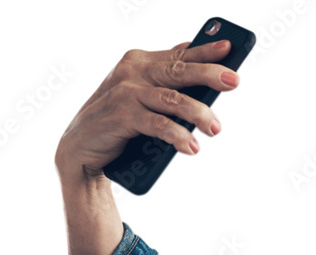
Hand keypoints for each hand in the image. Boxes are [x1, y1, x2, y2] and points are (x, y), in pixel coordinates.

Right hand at [54, 39, 239, 181]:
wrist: (81, 146)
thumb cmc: (119, 120)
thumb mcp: (142, 97)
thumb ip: (166, 85)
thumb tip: (205, 79)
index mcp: (140, 62)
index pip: (179, 55)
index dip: (205, 50)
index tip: (229, 48)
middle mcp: (132, 71)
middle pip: (179, 71)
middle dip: (209, 74)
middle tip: (234, 80)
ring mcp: (125, 92)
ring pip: (172, 99)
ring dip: (198, 114)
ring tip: (216, 129)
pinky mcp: (121, 116)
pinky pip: (157, 124)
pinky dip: (177, 136)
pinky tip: (192, 146)